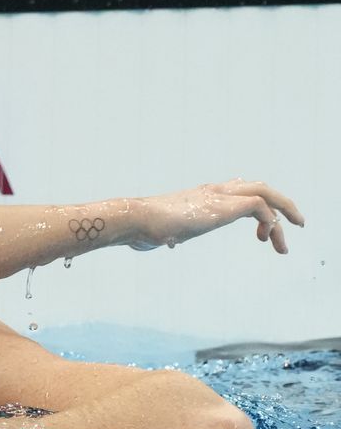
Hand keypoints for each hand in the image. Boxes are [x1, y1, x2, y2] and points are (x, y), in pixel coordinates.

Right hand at [126, 179, 303, 253]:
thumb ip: (168, 234)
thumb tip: (166, 242)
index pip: (235, 190)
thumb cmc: (141, 228)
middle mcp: (212, 191)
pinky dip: (271, 222)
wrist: (135, 219)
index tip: (262, 232)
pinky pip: (260, 207)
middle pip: (256, 187)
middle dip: (279, 203)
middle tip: (294, 224)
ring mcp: (218, 196)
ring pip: (265, 192)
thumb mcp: (161, 231)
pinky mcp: (224, 206)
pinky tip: (267, 239)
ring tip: (292, 233)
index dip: (254, 206)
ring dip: (284, 211)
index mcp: (199, 196)